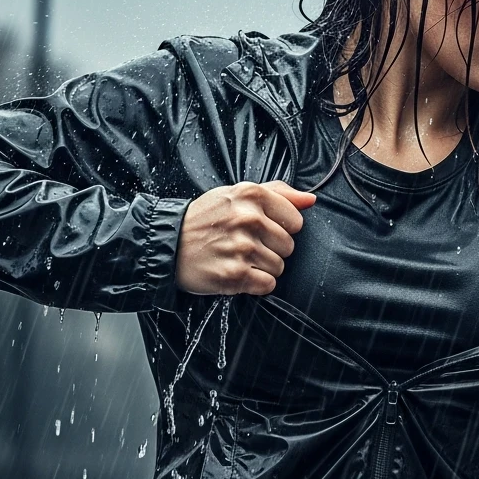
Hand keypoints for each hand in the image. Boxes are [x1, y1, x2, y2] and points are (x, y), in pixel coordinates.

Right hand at [175, 180, 315, 295]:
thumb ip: (278, 193)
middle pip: (289, 246)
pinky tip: (237, 272)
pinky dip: (255, 284)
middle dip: (271, 249)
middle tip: (245, 245)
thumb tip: (310, 200)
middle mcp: (248, 219)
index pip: (296, 221)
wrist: (168, 243)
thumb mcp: (237, 194)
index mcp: (252, 195)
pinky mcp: (234, 275)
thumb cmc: (205, 218)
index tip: (262, 229)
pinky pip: (267, 285)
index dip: (282, 228)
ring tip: (238, 258)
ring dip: (262, 268)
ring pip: (279, 267)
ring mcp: (241, 248)